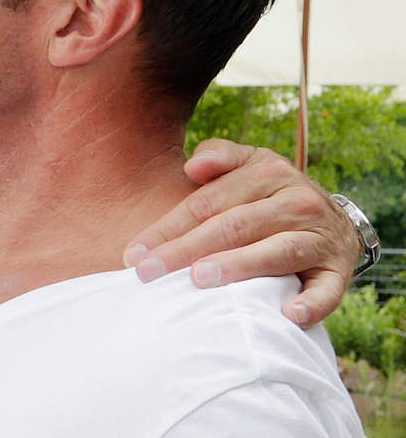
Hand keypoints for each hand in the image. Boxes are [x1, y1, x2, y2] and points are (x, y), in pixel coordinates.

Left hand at [124, 139, 357, 327]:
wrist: (337, 220)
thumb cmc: (271, 195)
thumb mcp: (250, 166)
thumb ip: (220, 156)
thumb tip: (193, 165)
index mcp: (268, 173)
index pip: (206, 203)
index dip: (167, 228)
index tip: (134, 254)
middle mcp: (296, 202)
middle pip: (233, 227)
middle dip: (186, 250)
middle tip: (150, 272)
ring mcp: (320, 237)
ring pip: (276, 252)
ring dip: (239, 266)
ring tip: (201, 279)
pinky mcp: (339, 270)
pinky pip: (329, 289)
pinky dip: (312, 304)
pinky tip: (288, 315)